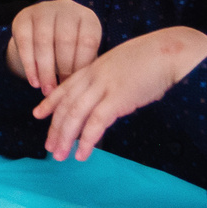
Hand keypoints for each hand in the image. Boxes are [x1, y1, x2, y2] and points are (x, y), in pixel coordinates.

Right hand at [3, 0, 101, 93]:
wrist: (44, 30)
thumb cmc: (71, 49)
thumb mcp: (82, 53)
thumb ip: (85, 68)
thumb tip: (85, 93)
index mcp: (87, 17)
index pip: (87, 41)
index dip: (82, 66)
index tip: (77, 85)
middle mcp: (66, 8)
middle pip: (65, 41)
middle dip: (63, 69)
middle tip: (60, 91)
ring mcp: (43, 10)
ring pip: (43, 42)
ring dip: (45, 70)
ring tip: (47, 90)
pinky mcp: (23, 17)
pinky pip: (25, 42)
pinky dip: (29, 65)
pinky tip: (34, 81)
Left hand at [30, 27, 206, 160]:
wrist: (168, 51)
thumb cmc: (152, 59)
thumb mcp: (122, 66)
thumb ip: (110, 81)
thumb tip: (108, 98)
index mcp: (94, 68)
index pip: (65, 87)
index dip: (50, 102)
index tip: (37, 114)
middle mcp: (93, 77)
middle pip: (66, 105)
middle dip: (55, 128)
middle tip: (49, 148)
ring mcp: (104, 87)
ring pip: (75, 115)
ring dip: (65, 138)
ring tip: (60, 156)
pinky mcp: (118, 98)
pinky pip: (96, 123)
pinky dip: (86, 140)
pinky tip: (82, 154)